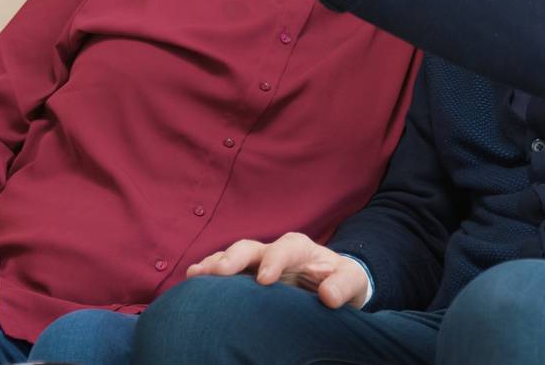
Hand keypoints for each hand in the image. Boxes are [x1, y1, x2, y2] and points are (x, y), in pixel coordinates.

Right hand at [187, 232, 369, 309]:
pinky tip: (191, 284)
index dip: (274, 260)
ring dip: (213, 265)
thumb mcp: (352, 281)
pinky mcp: (244, 279)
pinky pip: (223, 274)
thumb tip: (328, 297)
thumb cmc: (340, 282)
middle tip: (218, 272)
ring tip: (194, 275)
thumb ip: (343, 285)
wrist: (330, 286)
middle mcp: (273, 252)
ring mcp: (255, 264)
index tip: (265, 279)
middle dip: (233, 258)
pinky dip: (207, 276)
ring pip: (231, 258)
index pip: (286, 248)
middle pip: (250, 247)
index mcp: (299, 248)